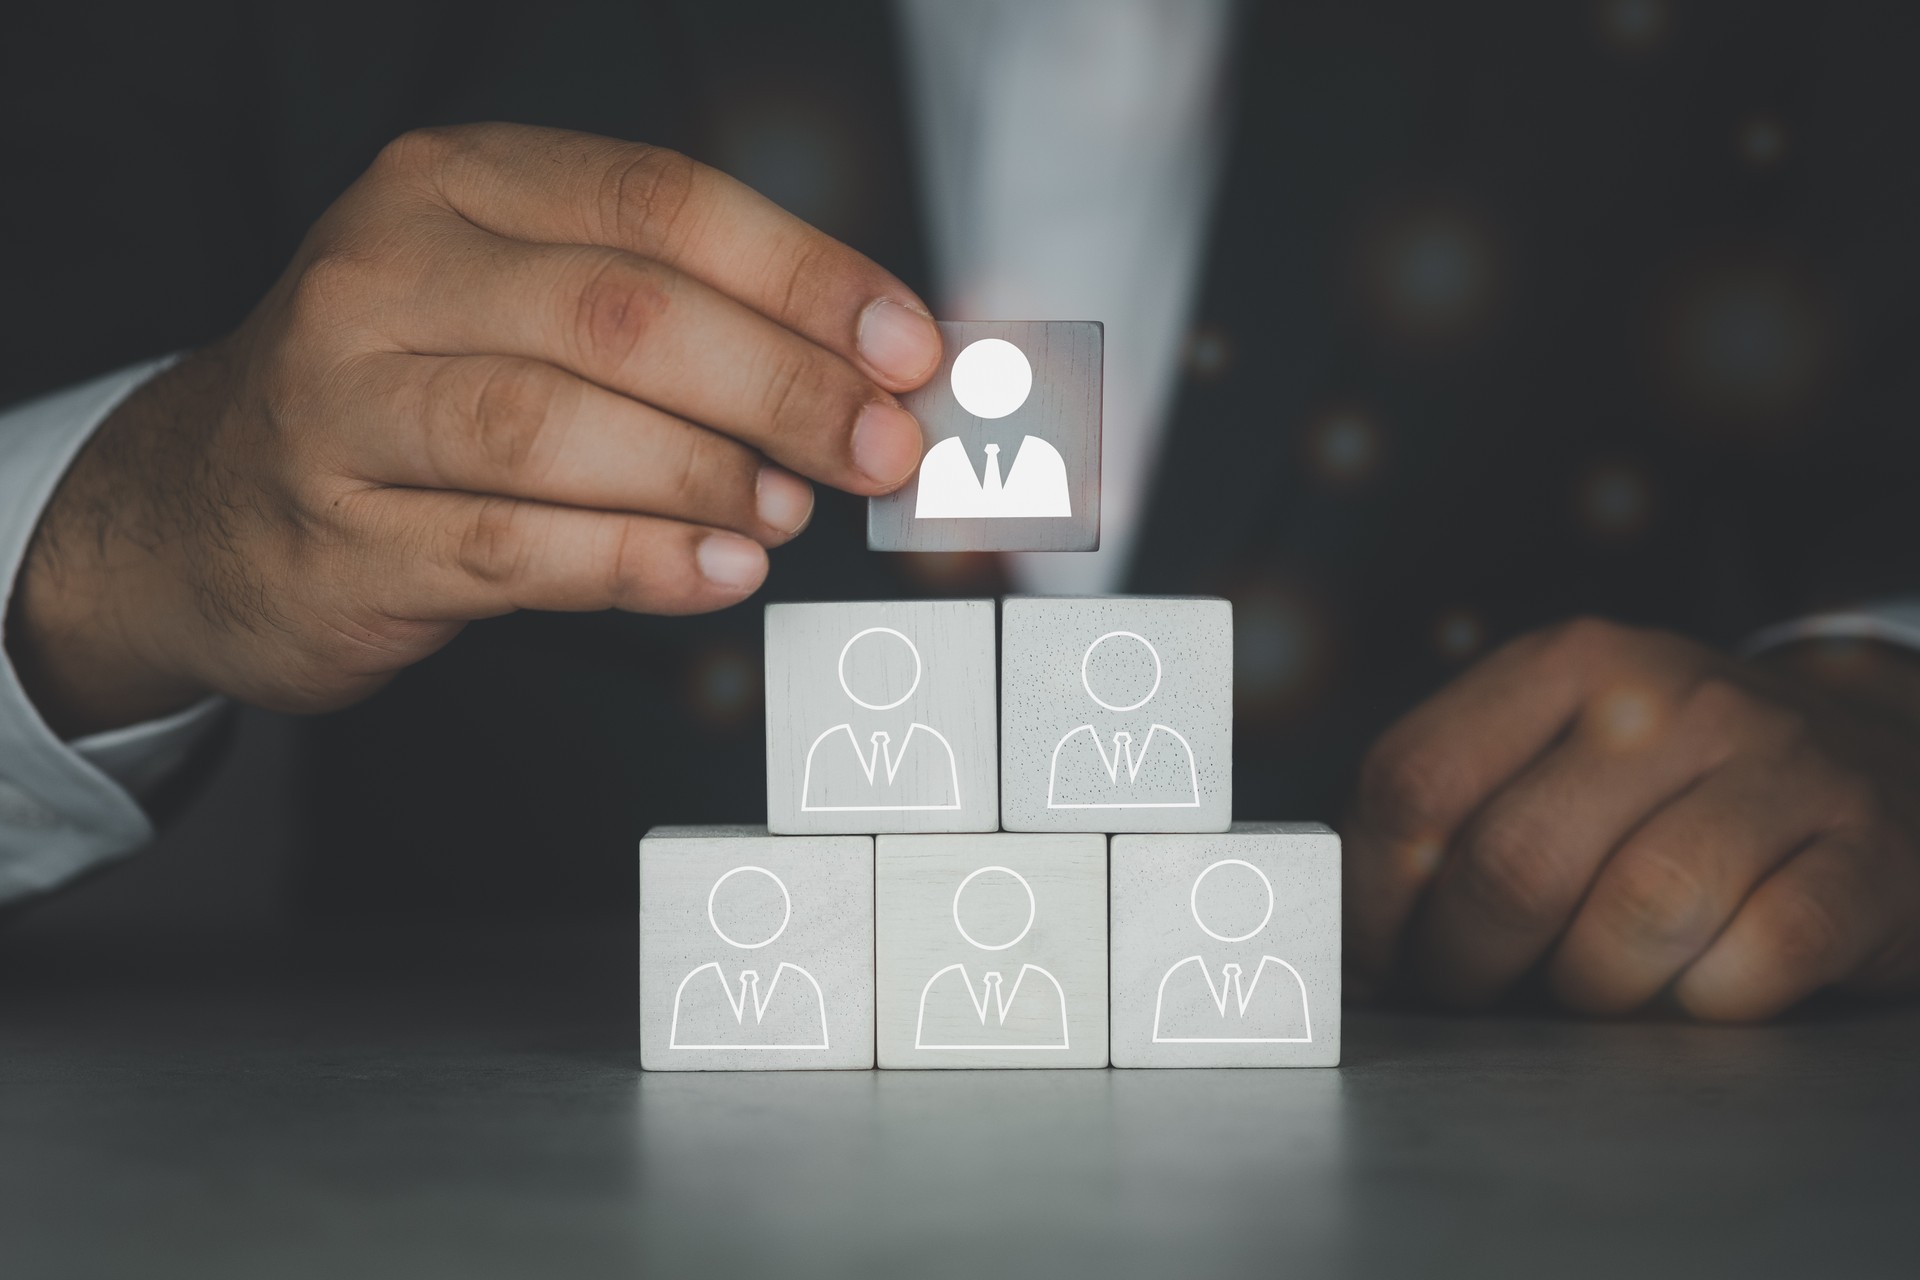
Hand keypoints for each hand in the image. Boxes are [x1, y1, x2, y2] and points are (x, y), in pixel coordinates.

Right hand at [8, 124, 940, 735]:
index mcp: (456, 187)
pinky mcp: (341, 535)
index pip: (662, 203)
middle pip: (623, 315)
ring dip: (707, 475)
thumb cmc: (400, 392)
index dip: (805, 277)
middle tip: (878, 444)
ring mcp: (345, 406)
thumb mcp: (511, 300)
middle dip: (782, 384)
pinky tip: (718, 570)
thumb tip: (858, 365)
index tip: (906, 345)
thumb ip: (669, 314)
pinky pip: (513, 547)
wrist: (201, 505)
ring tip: (791, 509)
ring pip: (558, 428)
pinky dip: (636, 562)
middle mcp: (388, 274)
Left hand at [1346, 618, 1919, 1019]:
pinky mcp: (1868, 852)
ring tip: (1592, 988)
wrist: (1881, 762)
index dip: (1372, 899)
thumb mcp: (1560, 753)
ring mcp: (1780, 766)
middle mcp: (1667, 697)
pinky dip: (1708, 1005)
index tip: (1373, 962)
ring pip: (1633, 921)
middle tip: (1475, 995)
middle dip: (1468, 966)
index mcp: (1565, 663)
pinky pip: (1755, 962)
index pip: (1414, 782)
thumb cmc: (1674, 786)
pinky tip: (1699, 987)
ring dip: (1592, 992)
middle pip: (1510, 864)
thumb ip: (1455, 817)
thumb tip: (1344, 950)